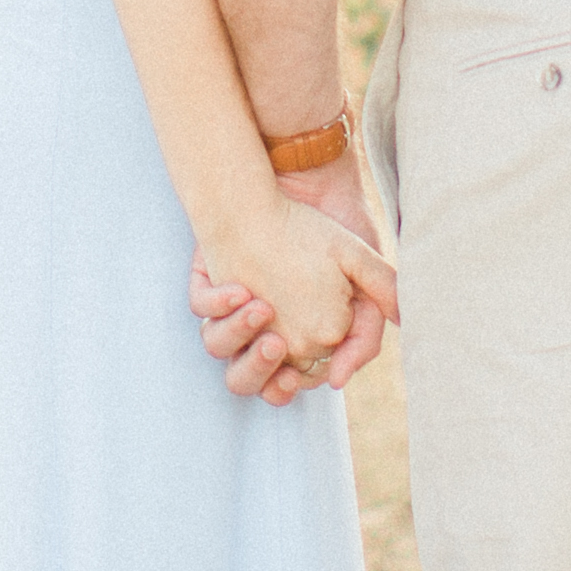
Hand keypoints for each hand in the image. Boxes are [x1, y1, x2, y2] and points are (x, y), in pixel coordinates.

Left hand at [189, 159, 395, 406]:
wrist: (298, 185)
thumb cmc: (327, 234)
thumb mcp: (358, 277)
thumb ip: (369, 326)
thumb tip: (339, 380)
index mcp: (290, 337)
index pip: (287, 381)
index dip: (290, 385)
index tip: (296, 377)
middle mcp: (255, 329)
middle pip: (246, 377)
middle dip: (257, 368)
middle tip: (275, 345)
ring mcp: (229, 307)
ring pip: (217, 345)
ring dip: (235, 334)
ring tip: (260, 309)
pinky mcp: (210, 282)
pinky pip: (201, 305)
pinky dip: (216, 302)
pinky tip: (238, 289)